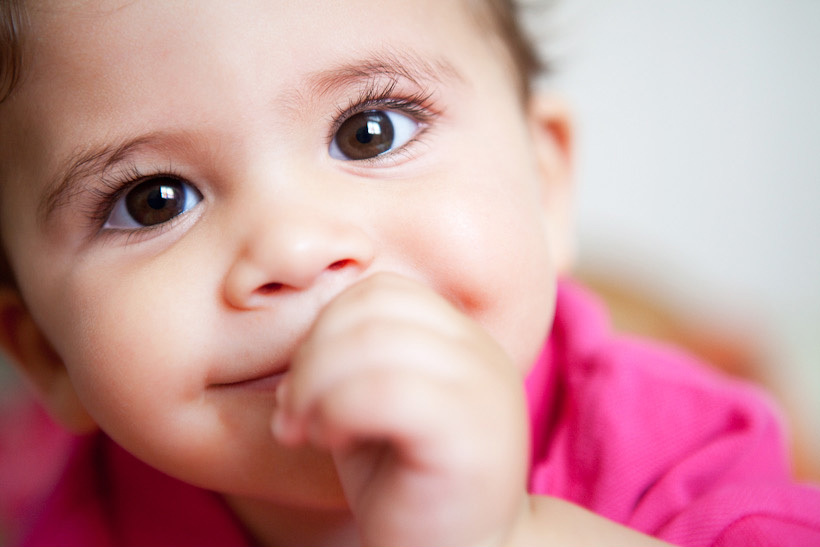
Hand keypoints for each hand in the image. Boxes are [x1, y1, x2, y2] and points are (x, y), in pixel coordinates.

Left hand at [272, 273, 529, 546]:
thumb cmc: (406, 485)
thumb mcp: (374, 406)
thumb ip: (355, 358)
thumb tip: (300, 334)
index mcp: (462, 340)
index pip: (384, 291)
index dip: (326, 326)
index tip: (301, 383)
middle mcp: (481, 354)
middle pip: (375, 307)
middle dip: (312, 354)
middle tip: (291, 411)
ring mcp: (482, 391)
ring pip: (375, 341)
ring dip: (316, 384)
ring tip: (303, 428)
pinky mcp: (470, 436)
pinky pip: (385, 391)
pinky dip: (336, 410)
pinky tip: (329, 441)